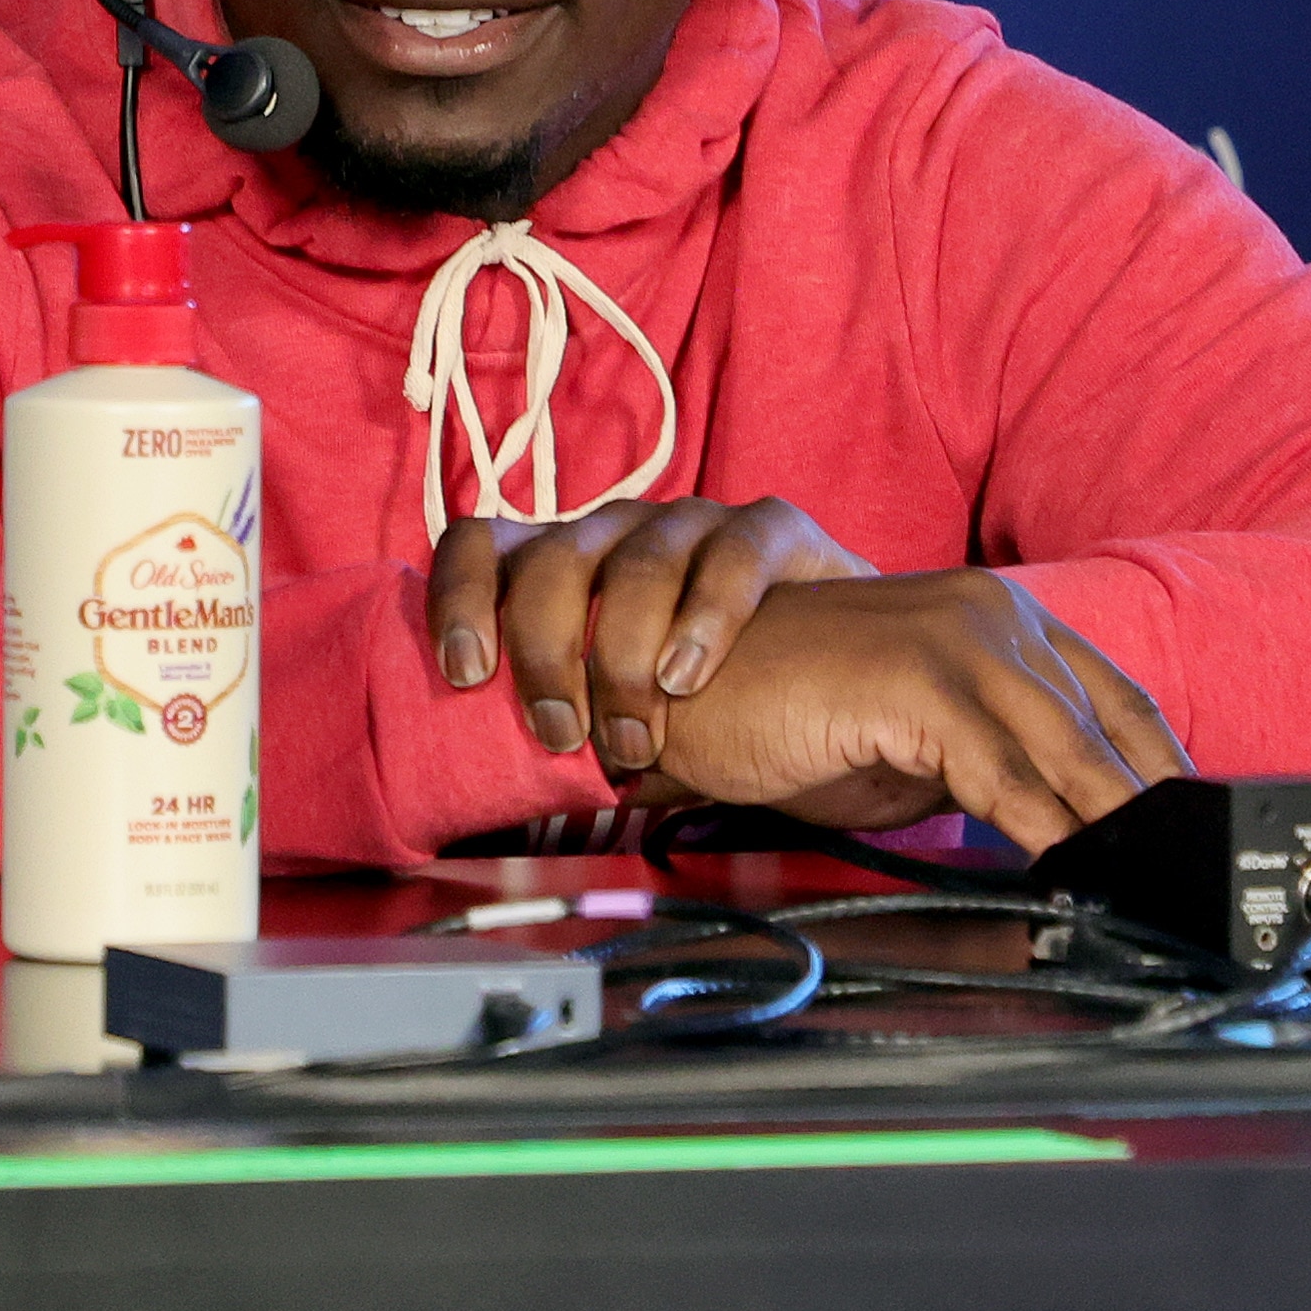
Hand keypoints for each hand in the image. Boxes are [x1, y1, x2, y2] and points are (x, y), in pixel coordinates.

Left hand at [429, 497, 875, 774]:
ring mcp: (696, 521)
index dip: (457, 599)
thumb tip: (491, 790)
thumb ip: (571, 734)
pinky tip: (692, 677)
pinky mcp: (773, 530)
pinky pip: (734, 552)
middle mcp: (620, 528)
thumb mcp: (625, 729)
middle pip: (552, 558)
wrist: (853, 694)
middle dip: (543, 651)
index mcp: (566, 565)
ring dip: (622, 656)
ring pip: (635, 558)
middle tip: (562, 734)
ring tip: (640, 737)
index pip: (478, 545)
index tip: (465, 676)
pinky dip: (705, 618)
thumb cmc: (721, 714)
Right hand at [637, 572, 1190, 852]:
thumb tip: (1071, 835)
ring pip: (1066, 753)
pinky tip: (1070, 873)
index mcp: (1000, 617)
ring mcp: (957, 636)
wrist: (684, 691)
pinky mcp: (917, 676)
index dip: (1166, 773)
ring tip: (1146, 890)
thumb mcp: (918, 746)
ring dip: (1112, 830)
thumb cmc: (788, 714)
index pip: (1119, 700)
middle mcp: (992, 611)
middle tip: (1195, 886)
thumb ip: (995, 770)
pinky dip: (1045, 833)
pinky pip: (1003, 773)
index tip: (1199, 842)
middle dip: (1153, 816)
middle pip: (1107, 730)